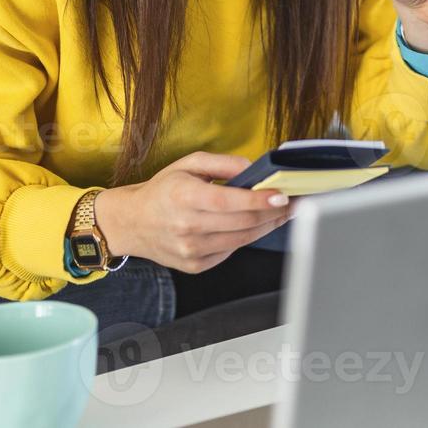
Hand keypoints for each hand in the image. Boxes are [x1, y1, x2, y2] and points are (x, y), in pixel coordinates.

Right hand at [92, 152, 291, 273]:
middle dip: (274, 213)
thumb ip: (224, 163)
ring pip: (243, 240)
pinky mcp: (195, 265)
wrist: (133, 222)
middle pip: (243, 223)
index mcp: (184, 197)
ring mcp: (191, 250)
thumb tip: (255, 169)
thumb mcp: (189, 164)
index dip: (260, 200)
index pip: (230, 202)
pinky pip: (231, 250)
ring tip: (283, 213)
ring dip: (267, 226)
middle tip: (294, 202)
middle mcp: (187, 227)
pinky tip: (255, 225)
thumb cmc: (164, 189)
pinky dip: (247, 237)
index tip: (283, 196)